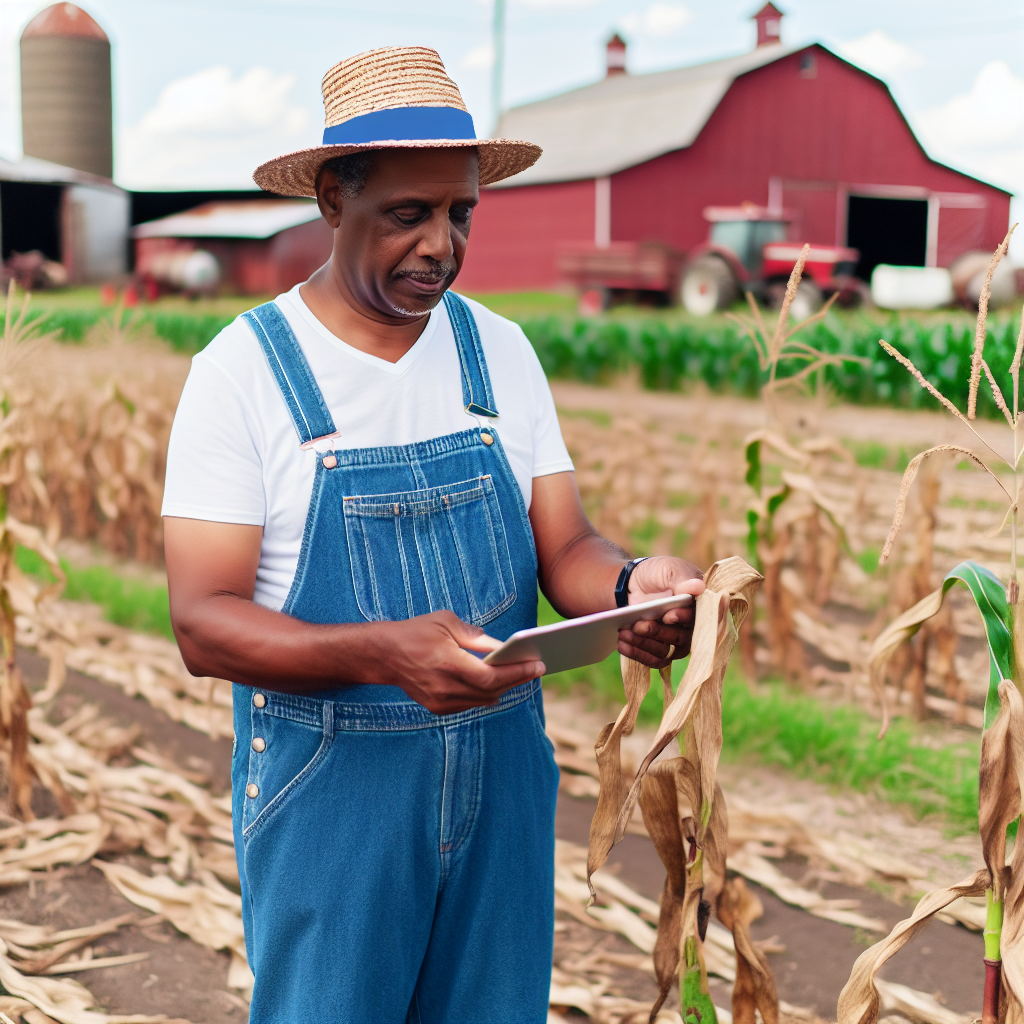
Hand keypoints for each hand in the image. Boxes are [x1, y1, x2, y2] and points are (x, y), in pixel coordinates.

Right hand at [367, 611, 543, 715]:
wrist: (383, 655)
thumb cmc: (416, 632)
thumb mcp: (446, 622)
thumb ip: (476, 637)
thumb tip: (503, 647)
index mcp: (448, 663)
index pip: (491, 675)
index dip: (518, 672)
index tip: (538, 665)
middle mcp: (445, 687)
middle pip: (492, 690)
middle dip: (517, 679)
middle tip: (536, 668)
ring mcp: (440, 701)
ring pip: (483, 700)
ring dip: (504, 688)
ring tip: (522, 675)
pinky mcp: (437, 707)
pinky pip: (470, 704)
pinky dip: (486, 694)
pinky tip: (497, 684)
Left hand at [617, 556, 704, 668]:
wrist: (631, 583)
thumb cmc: (654, 574)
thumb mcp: (668, 569)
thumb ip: (683, 578)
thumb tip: (699, 587)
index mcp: (698, 604)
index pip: (700, 618)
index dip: (684, 619)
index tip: (668, 616)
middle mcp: (691, 626)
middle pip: (681, 639)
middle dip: (658, 632)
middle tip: (638, 625)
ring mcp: (676, 640)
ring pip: (666, 652)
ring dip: (644, 644)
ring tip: (624, 633)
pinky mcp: (661, 649)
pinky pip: (654, 660)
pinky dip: (637, 654)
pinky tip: (622, 644)